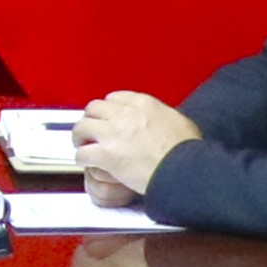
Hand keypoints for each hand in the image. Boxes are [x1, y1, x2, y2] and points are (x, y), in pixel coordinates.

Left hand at [72, 93, 196, 202]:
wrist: (182, 168)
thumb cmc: (186, 150)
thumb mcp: (180, 121)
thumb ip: (163, 116)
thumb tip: (163, 121)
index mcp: (143, 104)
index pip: (115, 98)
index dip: (108, 109)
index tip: (108, 117)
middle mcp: (124, 114)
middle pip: (94, 108)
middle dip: (91, 119)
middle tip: (91, 130)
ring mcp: (112, 133)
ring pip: (82, 127)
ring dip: (81, 137)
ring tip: (83, 145)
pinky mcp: (106, 154)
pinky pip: (82, 153)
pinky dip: (82, 158)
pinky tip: (87, 163)